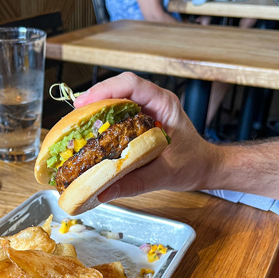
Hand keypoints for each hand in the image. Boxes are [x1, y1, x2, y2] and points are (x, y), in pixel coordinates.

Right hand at [74, 72, 217, 203]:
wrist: (205, 166)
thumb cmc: (192, 165)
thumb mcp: (163, 176)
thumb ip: (133, 184)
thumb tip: (102, 192)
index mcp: (164, 105)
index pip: (132, 85)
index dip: (105, 91)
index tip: (84, 104)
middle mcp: (154, 101)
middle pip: (118, 88)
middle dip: (93, 100)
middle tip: (73, 118)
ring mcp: (146, 109)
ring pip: (116, 99)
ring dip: (94, 110)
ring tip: (76, 125)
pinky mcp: (140, 119)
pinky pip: (118, 113)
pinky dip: (102, 120)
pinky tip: (90, 133)